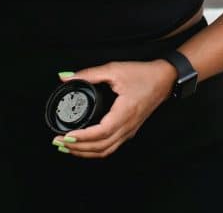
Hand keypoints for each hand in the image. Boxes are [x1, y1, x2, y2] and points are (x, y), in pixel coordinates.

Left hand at [51, 60, 176, 158]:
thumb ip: (89, 74)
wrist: (165, 79)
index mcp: (124, 113)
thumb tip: (66, 77)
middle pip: (100, 147)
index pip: (100, 133)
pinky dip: (95, 150)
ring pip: (105, 151)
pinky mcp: (129, 130)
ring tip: (67, 147)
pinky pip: (111, 147)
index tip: (66, 135)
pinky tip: (84, 146)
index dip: (81, 137)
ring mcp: (129, 131)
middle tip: (58, 142)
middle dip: (77, 148)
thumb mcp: (114, 69)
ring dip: (85, 152)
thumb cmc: (143, 75)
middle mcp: (127, 126)